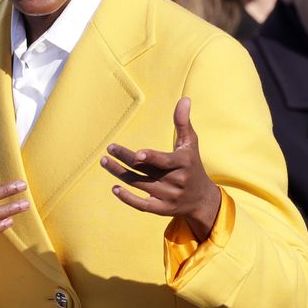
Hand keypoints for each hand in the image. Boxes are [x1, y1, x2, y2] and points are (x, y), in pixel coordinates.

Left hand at [100, 97, 220, 241]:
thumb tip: (184, 98)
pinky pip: (142, 205)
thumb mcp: (190, 143)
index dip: (151, 158)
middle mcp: (176, 181)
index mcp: (183, 163)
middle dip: (126, 160)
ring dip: (120, 174)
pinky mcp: (162, 209)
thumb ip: (183, 122)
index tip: (137, 153)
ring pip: (139, 184)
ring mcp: (168, 197)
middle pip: (146, 171)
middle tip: (109, 149)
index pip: (165, 161)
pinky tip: (114, 188)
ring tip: (105, 162)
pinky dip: (128, 198)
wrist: (202, 199)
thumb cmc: (192, 164)